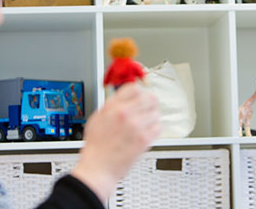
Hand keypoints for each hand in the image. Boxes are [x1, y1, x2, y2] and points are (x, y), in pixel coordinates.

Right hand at [72, 83, 159, 202]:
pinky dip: (154, 130)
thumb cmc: (97, 146)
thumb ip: (113, 105)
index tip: (140, 96)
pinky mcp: (144, 139)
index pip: (134, 87)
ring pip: (156, 113)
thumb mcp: (98, 118)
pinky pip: (158, 127)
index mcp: (112, 106)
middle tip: (148, 108)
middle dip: (150, 103)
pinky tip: (147, 133)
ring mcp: (135, 126)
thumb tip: (126, 97)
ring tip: (145, 124)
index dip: (139, 92)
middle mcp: (125, 113)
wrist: (98, 167)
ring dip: (152, 118)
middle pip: (150, 97)